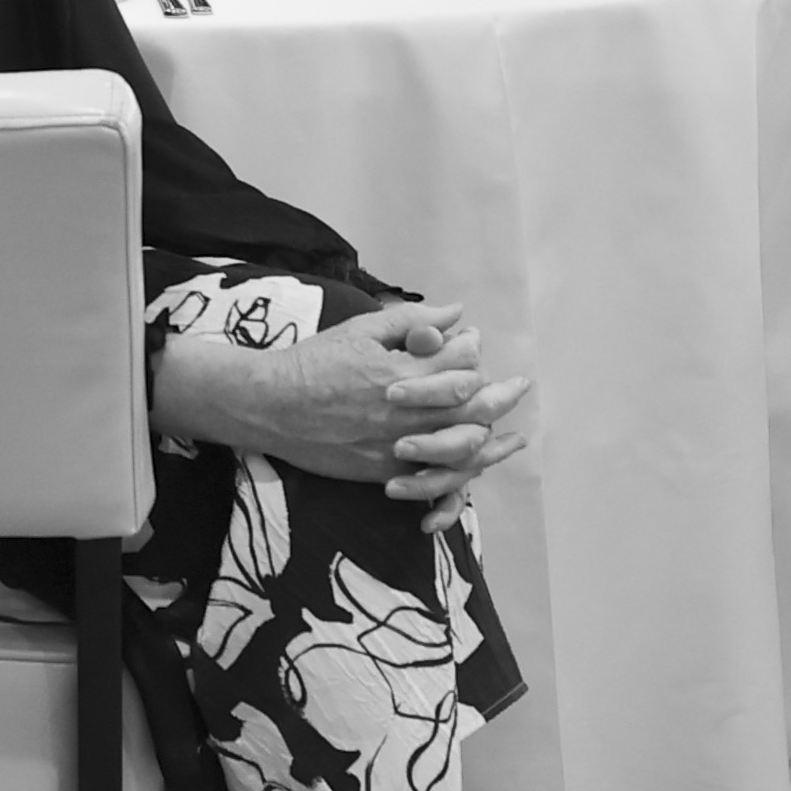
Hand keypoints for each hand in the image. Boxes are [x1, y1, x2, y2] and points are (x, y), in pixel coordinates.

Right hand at [223, 299, 533, 505]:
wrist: (271, 407)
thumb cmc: (313, 362)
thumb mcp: (360, 330)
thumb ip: (410, 320)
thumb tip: (454, 312)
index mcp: (401, 373)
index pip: (459, 363)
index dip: (472, 351)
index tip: (474, 343)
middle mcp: (405, 412)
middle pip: (470, 406)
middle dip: (501, 396)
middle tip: (519, 387)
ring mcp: (396, 446)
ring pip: (460, 446)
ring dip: (489, 438)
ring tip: (508, 435)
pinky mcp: (384, 471)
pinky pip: (432, 479)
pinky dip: (459, 473)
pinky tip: (474, 467)